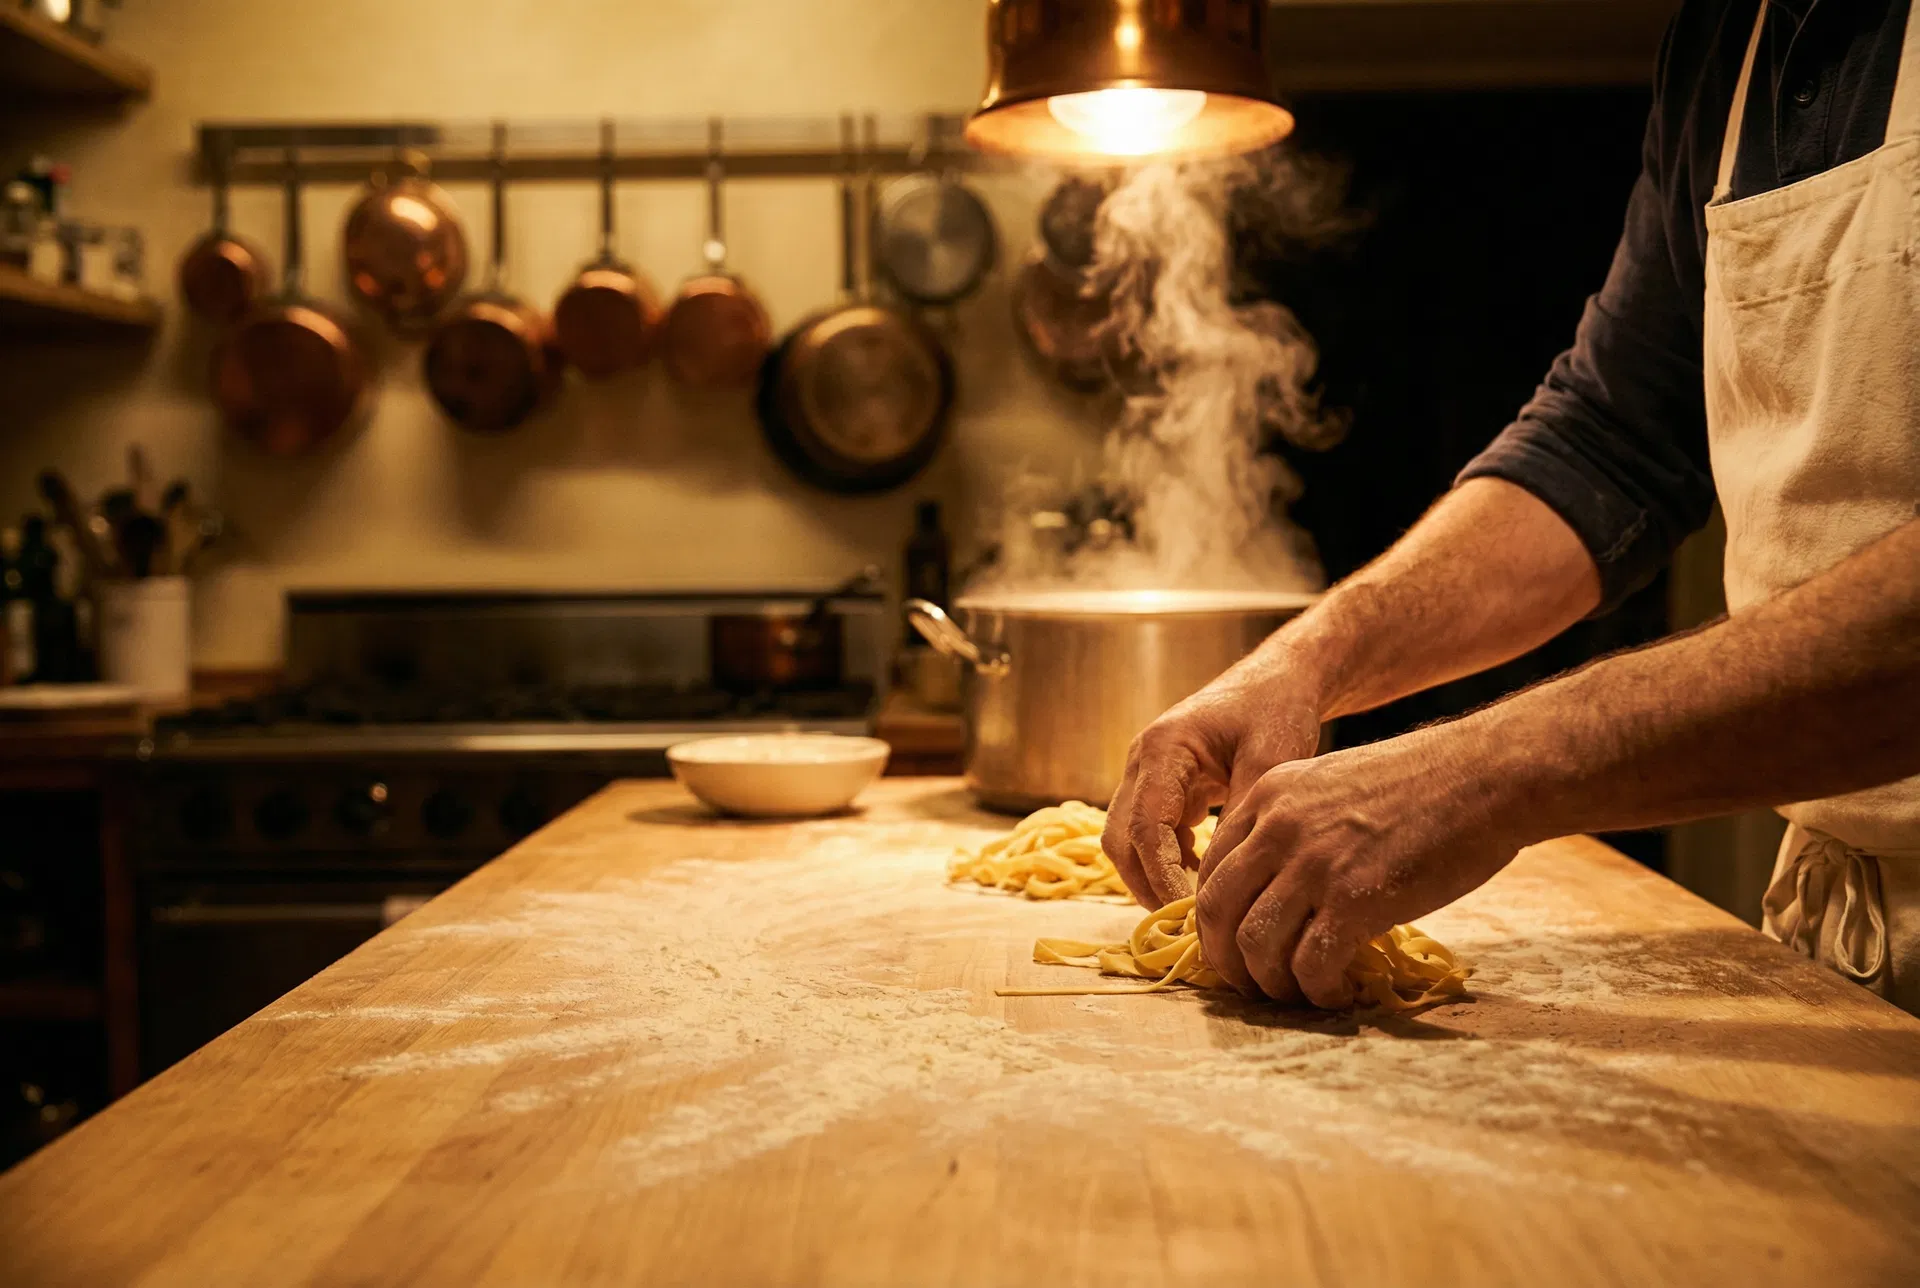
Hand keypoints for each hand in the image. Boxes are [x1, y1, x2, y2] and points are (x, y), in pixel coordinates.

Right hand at [1102, 643, 1327, 910]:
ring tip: (1196, 906)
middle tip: (1190, 922)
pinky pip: (1148, 833)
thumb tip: (1220, 879)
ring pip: (1127, 839)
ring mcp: (1146, 773)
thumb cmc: (1277, 709)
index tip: (1191, 913)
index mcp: (1163, 748)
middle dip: (1147, 884)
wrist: (1280, 678)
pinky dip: (1166, 860)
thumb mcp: (1272, 759)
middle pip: (1121, 838)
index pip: (1145, 827)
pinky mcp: (1161, 785)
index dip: (1161, 876)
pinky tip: (1201, 876)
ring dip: (1153, 875)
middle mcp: (1142, 760)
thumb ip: (1243, 815)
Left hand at [1195, 729, 1523, 1005]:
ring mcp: (1314, 864)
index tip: (1233, 947)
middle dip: (1226, 961)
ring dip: (1270, 984)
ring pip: (1256, 945)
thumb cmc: (1421, 784)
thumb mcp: (1332, 783)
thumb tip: (1276, 886)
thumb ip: (1293, 824)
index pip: (1210, 870)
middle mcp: (1278, 827)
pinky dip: (1317, 991)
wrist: (1484, 778)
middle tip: (1251, 986)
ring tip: (1297, 995)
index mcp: (1268, 795)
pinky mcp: (1355, 900)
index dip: (1214, 921)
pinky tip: (1337, 994)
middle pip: (1217, 911)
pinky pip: (1310, 965)